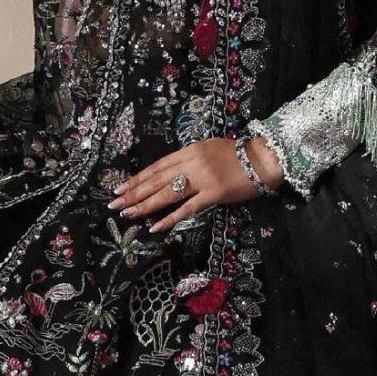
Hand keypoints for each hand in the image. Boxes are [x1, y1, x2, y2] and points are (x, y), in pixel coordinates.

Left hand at [106, 136, 283, 234]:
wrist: (262, 159)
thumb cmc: (236, 154)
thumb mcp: (208, 148)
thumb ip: (188, 159)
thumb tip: (167, 173)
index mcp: (189, 150)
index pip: (156, 167)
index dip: (136, 178)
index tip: (119, 188)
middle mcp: (191, 163)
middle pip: (156, 180)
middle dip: (133, 193)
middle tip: (114, 204)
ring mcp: (202, 179)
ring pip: (166, 194)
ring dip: (144, 205)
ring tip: (128, 214)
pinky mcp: (213, 194)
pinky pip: (187, 208)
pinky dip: (169, 218)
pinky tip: (154, 226)